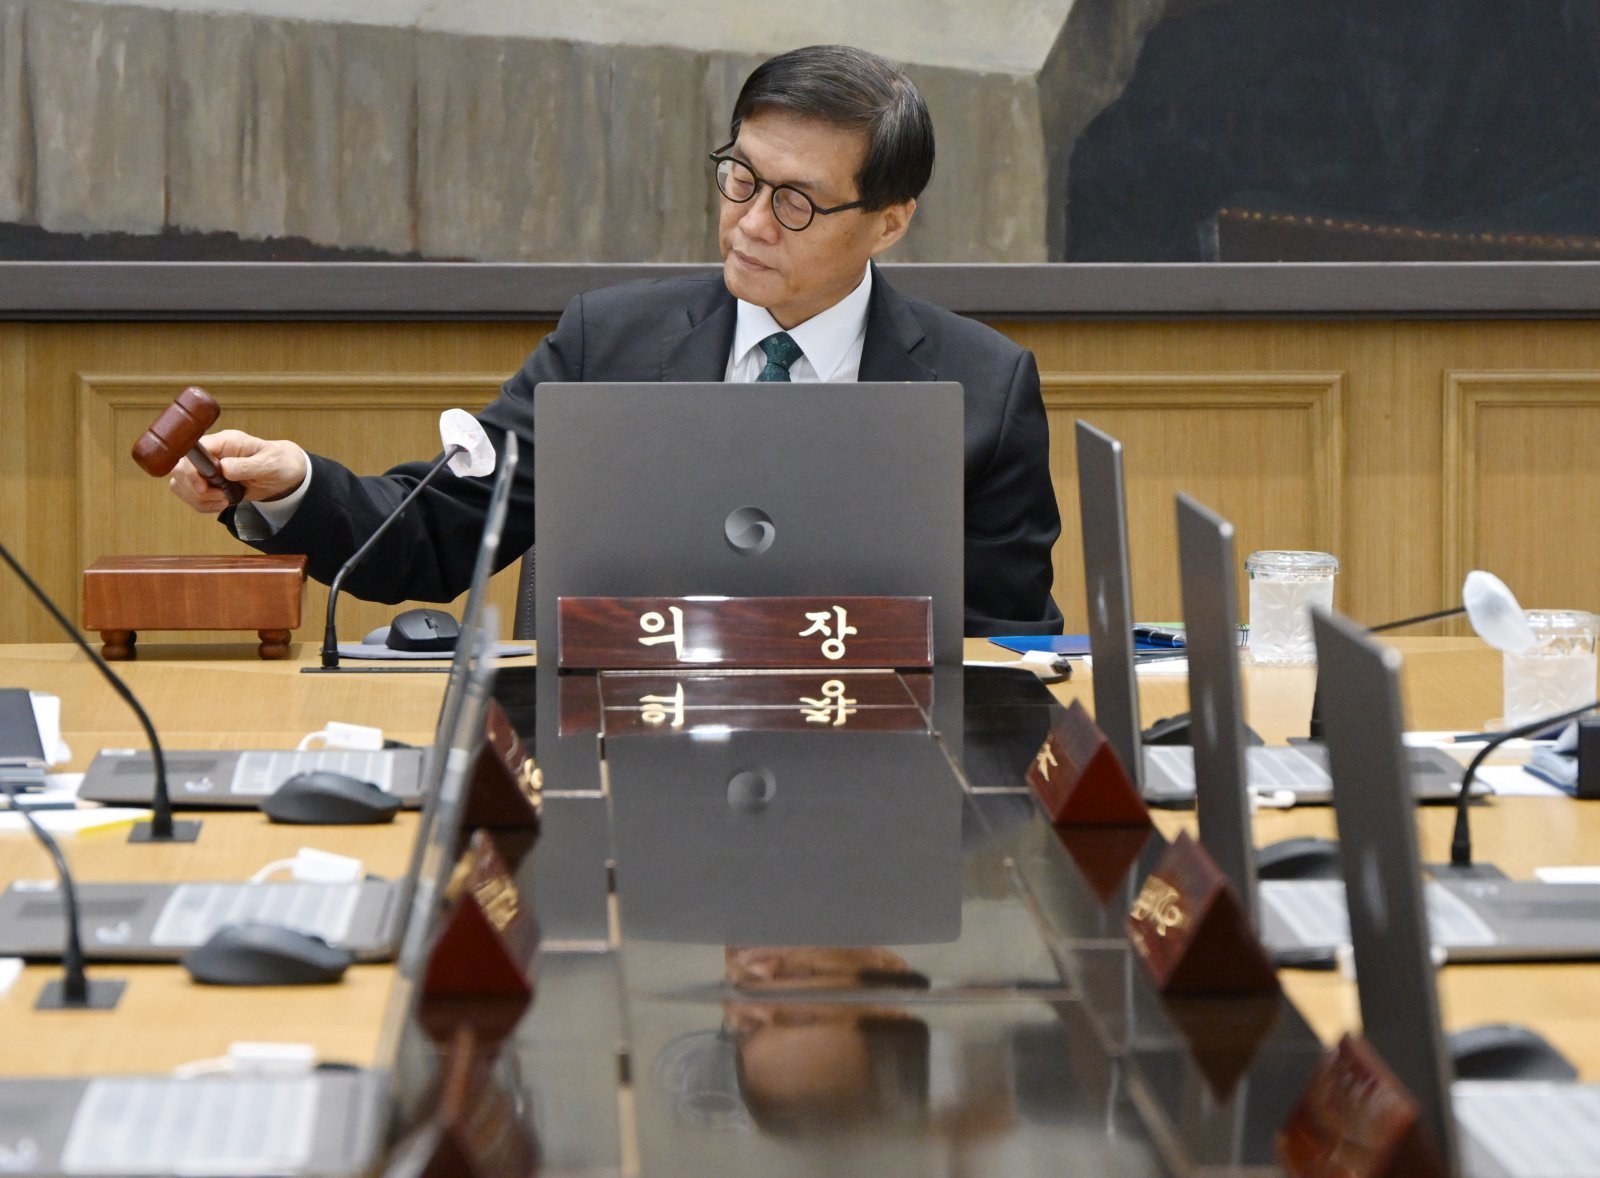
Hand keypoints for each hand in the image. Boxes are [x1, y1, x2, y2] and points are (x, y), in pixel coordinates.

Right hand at [167, 430, 308, 513]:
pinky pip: (191, 496)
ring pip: (181, 485)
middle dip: (195, 490)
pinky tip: (221, 504)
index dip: (190, 471)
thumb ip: (247, 465)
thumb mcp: (269, 464)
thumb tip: (223, 468)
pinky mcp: (207, 483)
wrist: (283, 474)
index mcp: (224, 442)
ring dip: (200, 500)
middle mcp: (210, 453)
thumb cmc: (278, 462)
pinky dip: (203, 505)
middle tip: (221, 497)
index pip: (193, 451)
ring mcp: (206, 469)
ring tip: (225, 501)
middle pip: (179, 469)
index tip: (203, 488)